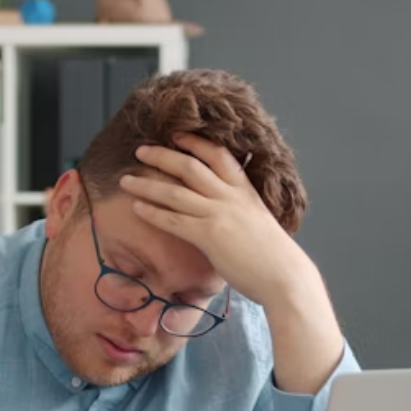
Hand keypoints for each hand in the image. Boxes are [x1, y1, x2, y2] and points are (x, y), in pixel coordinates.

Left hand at [121, 133, 314, 309]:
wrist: (284, 276)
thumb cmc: (273, 254)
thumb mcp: (257, 219)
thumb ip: (238, 208)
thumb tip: (220, 209)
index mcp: (244, 189)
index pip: (217, 154)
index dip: (194, 142)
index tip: (175, 135)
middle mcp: (230, 196)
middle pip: (189, 166)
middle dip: (161, 156)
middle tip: (140, 151)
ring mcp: (219, 214)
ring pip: (175, 192)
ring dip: (146, 184)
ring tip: (126, 180)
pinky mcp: (210, 236)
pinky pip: (174, 221)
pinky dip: (153, 213)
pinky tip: (137, 208)